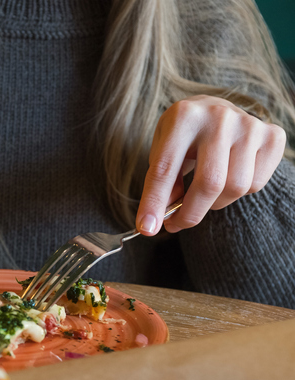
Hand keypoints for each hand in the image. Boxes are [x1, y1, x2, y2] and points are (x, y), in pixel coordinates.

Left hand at [136, 95, 285, 234]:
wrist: (214, 110)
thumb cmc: (183, 135)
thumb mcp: (162, 149)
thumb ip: (161, 182)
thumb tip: (161, 218)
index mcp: (184, 116)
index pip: (165, 169)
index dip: (154, 202)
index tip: (148, 228)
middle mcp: (219, 117)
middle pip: (209, 183)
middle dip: (190, 213)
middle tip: (176, 223)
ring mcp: (250, 126)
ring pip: (235, 188)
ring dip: (214, 203)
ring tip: (202, 193)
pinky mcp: (272, 137)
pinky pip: (256, 184)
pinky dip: (238, 193)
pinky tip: (227, 177)